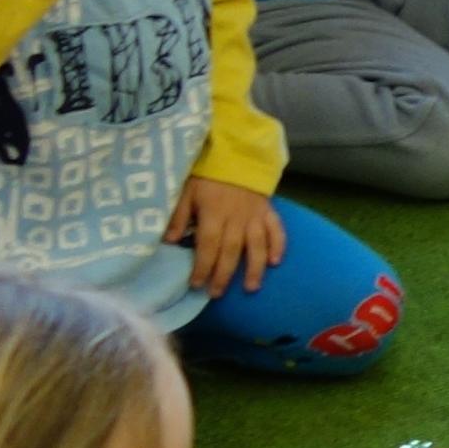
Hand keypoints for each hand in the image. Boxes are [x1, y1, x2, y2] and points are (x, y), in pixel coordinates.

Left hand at [164, 177, 285, 296]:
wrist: (236, 153)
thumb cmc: (207, 175)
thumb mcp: (186, 191)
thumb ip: (179, 216)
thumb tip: (169, 241)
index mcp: (213, 213)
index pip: (208, 245)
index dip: (202, 266)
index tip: (196, 284)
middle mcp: (236, 218)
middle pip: (231, 251)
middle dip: (224, 274)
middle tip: (216, 294)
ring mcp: (255, 216)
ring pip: (257, 245)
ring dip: (254, 268)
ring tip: (251, 288)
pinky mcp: (268, 211)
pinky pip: (277, 230)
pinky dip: (278, 245)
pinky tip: (276, 262)